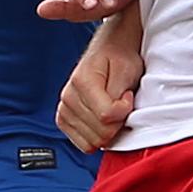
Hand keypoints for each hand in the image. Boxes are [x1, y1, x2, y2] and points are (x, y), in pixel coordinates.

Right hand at [56, 27, 144, 152]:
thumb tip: (114, 116)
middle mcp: (68, 96)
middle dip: (117, 123)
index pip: (106, 116)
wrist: (111, 47)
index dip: (125, 111)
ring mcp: (64, 109)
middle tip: (120, 103)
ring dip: (108, 129)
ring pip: (92, 142)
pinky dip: (97, 137)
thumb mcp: (127, 68)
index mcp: (82, 81)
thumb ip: (119, 93)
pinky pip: (83, 144)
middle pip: (100, 133)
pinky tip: (102, 120)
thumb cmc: (120, 56)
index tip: (127, 96)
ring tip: (111, 108)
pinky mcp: (64, 119)